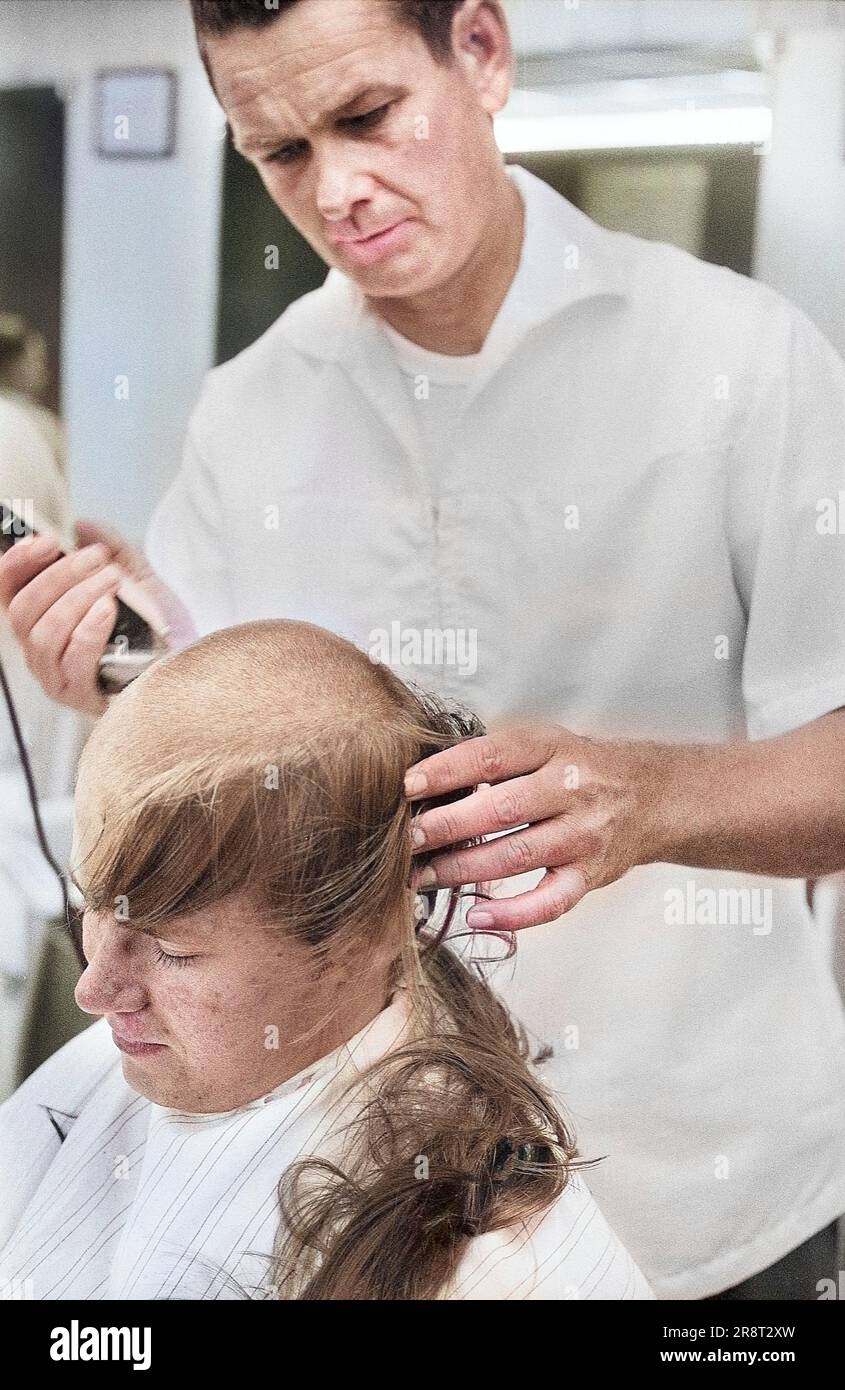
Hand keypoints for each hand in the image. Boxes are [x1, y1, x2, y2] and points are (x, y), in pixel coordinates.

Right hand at [0, 517, 196, 715]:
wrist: (187, 663)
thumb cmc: (155, 627)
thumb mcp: (136, 578)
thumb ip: (112, 548)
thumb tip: (82, 524)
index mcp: (42, 616)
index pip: (9, 589)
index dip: (18, 562)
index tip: (48, 540)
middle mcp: (39, 648)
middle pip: (22, 611)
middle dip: (58, 577)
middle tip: (96, 558)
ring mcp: (56, 676)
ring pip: (44, 636)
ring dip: (76, 600)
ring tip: (110, 581)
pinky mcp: (80, 696)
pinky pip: (72, 662)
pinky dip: (88, 631)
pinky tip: (108, 610)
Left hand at [405, 723, 665, 930]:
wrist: (651, 796)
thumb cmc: (580, 768)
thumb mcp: (544, 744)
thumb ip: (495, 760)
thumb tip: (426, 783)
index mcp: (552, 748)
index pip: (491, 756)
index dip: (445, 772)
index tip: (405, 787)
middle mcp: (572, 789)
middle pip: (500, 809)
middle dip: (446, 827)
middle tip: (405, 840)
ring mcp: (584, 835)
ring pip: (517, 856)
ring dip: (463, 870)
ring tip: (421, 876)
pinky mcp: (591, 875)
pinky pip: (550, 902)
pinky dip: (512, 913)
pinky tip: (477, 915)